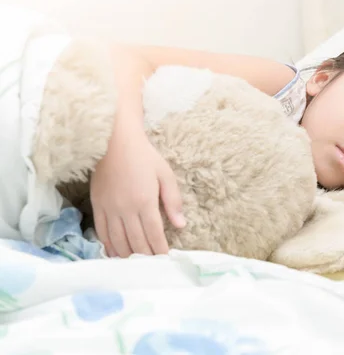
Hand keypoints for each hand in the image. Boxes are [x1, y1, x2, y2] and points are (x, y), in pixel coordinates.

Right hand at [90, 128, 185, 257]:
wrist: (114, 141)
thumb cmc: (144, 156)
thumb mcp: (165, 175)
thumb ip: (173, 201)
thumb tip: (181, 225)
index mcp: (144, 201)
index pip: (154, 234)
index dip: (160, 250)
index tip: (166, 261)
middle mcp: (125, 209)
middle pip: (136, 242)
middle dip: (145, 257)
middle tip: (153, 268)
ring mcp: (109, 209)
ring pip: (117, 241)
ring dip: (127, 256)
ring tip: (136, 266)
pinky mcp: (97, 206)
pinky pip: (102, 232)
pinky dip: (109, 246)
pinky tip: (116, 254)